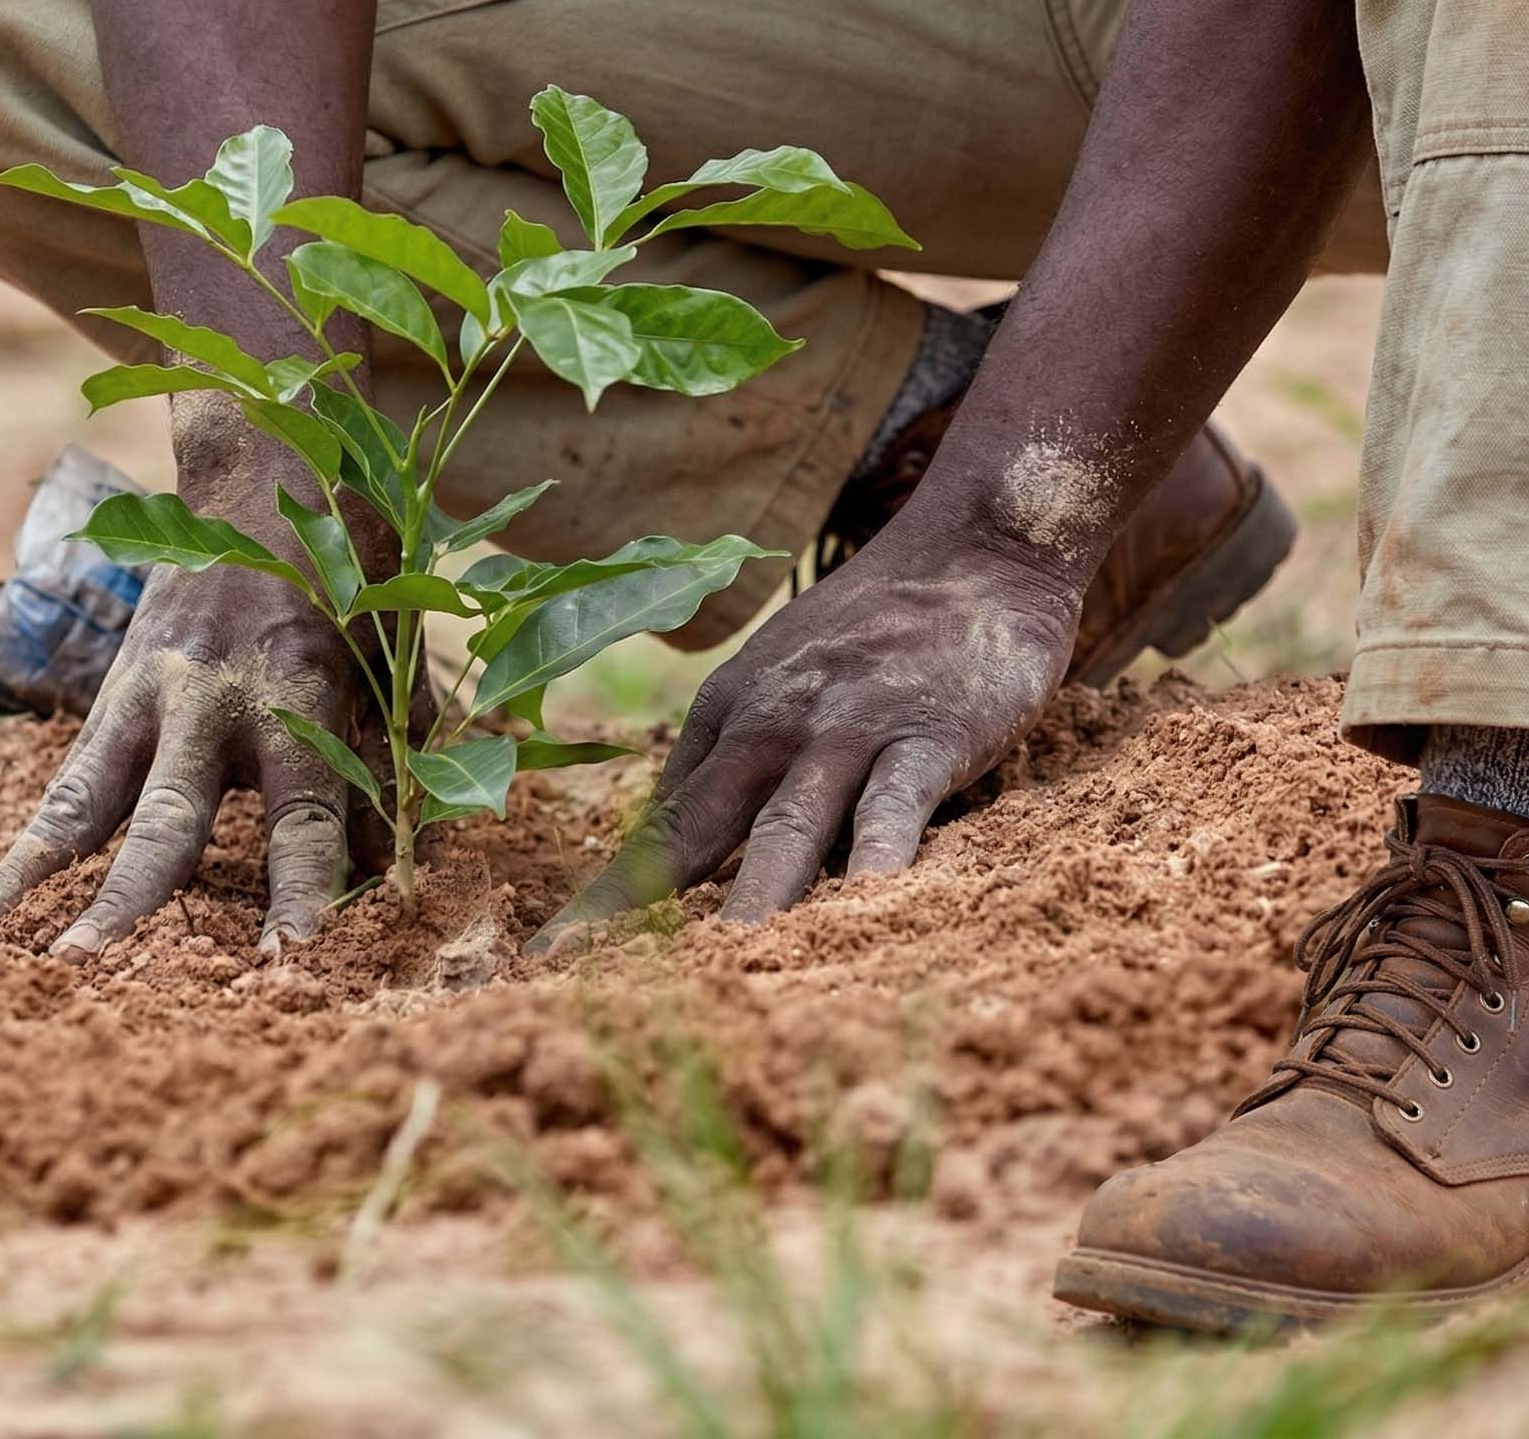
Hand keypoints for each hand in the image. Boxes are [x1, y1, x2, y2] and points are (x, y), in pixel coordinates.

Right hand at [0, 552, 375, 959]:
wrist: (260, 470)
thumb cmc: (345, 570)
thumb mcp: (392, 653)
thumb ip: (393, 757)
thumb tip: (394, 863)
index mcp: (296, 695)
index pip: (301, 814)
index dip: (297, 887)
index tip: (287, 955)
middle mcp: (209, 701)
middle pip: (166, 820)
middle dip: (131, 900)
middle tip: (96, 967)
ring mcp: (147, 698)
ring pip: (87, 806)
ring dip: (44, 880)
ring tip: (1, 950)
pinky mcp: (109, 700)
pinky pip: (66, 787)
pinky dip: (26, 850)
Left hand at [529, 523, 1081, 948]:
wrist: (980, 542)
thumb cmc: (880, 624)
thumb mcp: (780, 677)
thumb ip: (733, 760)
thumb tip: (681, 848)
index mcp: (727, 717)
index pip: (659, 827)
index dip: (606, 899)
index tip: (548, 963)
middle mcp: (769, 725)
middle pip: (695, 836)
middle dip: (635, 915)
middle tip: (580, 987)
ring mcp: (846, 731)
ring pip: (786, 834)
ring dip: (748, 910)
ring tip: (713, 980)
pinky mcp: (927, 735)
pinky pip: (894, 809)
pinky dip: (875, 862)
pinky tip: (861, 915)